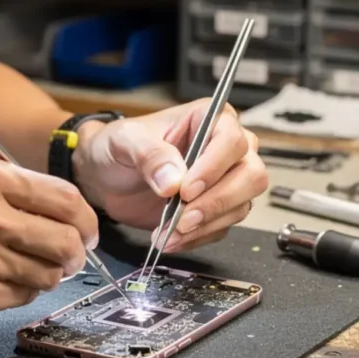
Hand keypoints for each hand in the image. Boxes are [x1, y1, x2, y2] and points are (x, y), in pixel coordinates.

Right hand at [0, 158, 98, 321]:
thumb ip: (17, 188)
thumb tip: (71, 212)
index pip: (67, 200)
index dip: (87, 219)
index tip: (88, 229)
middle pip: (67, 241)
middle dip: (77, 251)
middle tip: (71, 253)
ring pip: (50, 274)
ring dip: (48, 273)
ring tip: (26, 264)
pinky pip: (24, 296)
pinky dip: (21, 290)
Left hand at [73, 100, 268, 253]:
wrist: (108, 176)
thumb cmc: (119, 147)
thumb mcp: (125, 141)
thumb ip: (149, 154)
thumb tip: (174, 180)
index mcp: (210, 118)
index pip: (232, 140)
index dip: (214, 167)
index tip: (186, 189)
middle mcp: (226, 148)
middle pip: (250, 175)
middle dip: (218, 201)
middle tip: (183, 218)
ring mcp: (226, 181)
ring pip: (241, 205)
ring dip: (206, 224)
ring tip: (170, 232)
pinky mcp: (217, 209)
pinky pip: (222, 228)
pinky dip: (197, 238)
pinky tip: (171, 238)